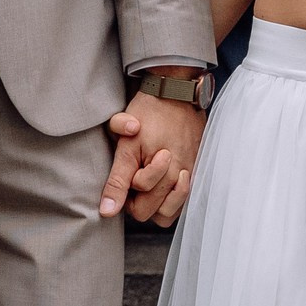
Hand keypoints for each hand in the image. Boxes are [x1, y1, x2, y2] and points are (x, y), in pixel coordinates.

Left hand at [102, 90, 204, 225]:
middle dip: (140, 200)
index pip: (137, 208)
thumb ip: (117, 181)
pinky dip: (172, 199)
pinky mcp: (198, 168)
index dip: (126, 194)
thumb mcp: (126, 145)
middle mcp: (179, 176)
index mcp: (160, 171)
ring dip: (158, 203)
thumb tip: (107, 211)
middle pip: (153, 213)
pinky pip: (184, 200)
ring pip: (170, 213)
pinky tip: (164, 183)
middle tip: (135, 176)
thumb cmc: (149, 114)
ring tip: (150, 183)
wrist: (176, 92)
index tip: (126, 173)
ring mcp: (190, 174)